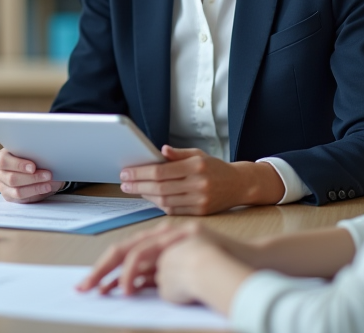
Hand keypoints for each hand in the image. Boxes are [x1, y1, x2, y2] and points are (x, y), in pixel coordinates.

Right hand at [0, 148, 61, 201]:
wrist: (33, 167)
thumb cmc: (29, 156)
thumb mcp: (28, 151)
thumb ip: (31, 153)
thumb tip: (44, 157)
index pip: (2, 161)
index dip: (18, 165)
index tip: (33, 167)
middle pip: (12, 178)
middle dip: (32, 177)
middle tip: (48, 175)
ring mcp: (3, 187)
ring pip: (17, 191)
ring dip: (36, 187)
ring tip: (49, 183)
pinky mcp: (10, 197)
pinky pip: (23, 198)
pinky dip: (36, 193)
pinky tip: (46, 188)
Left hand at [78, 222, 250, 314]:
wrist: (249, 262)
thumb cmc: (222, 267)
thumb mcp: (186, 269)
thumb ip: (164, 274)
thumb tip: (141, 288)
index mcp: (167, 236)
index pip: (130, 250)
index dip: (108, 266)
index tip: (93, 281)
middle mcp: (165, 236)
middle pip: (124, 250)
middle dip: (100, 270)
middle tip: (83, 287)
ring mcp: (171, 243)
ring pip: (131, 256)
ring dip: (113, 276)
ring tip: (99, 293)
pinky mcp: (177, 250)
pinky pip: (145, 264)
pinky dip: (131, 278)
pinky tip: (124, 292)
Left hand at [118, 145, 284, 214]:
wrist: (239, 185)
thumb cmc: (214, 168)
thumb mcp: (198, 154)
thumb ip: (178, 153)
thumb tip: (160, 151)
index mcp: (196, 166)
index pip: (161, 171)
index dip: (140, 173)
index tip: (125, 172)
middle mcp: (198, 184)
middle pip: (160, 187)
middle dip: (138, 185)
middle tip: (123, 183)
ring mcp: (200, 200)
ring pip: (165, 201)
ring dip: (146, 196)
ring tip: (134, 189)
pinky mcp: (201, 213)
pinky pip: (173, 210)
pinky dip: (159, 205)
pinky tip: (150, 198)